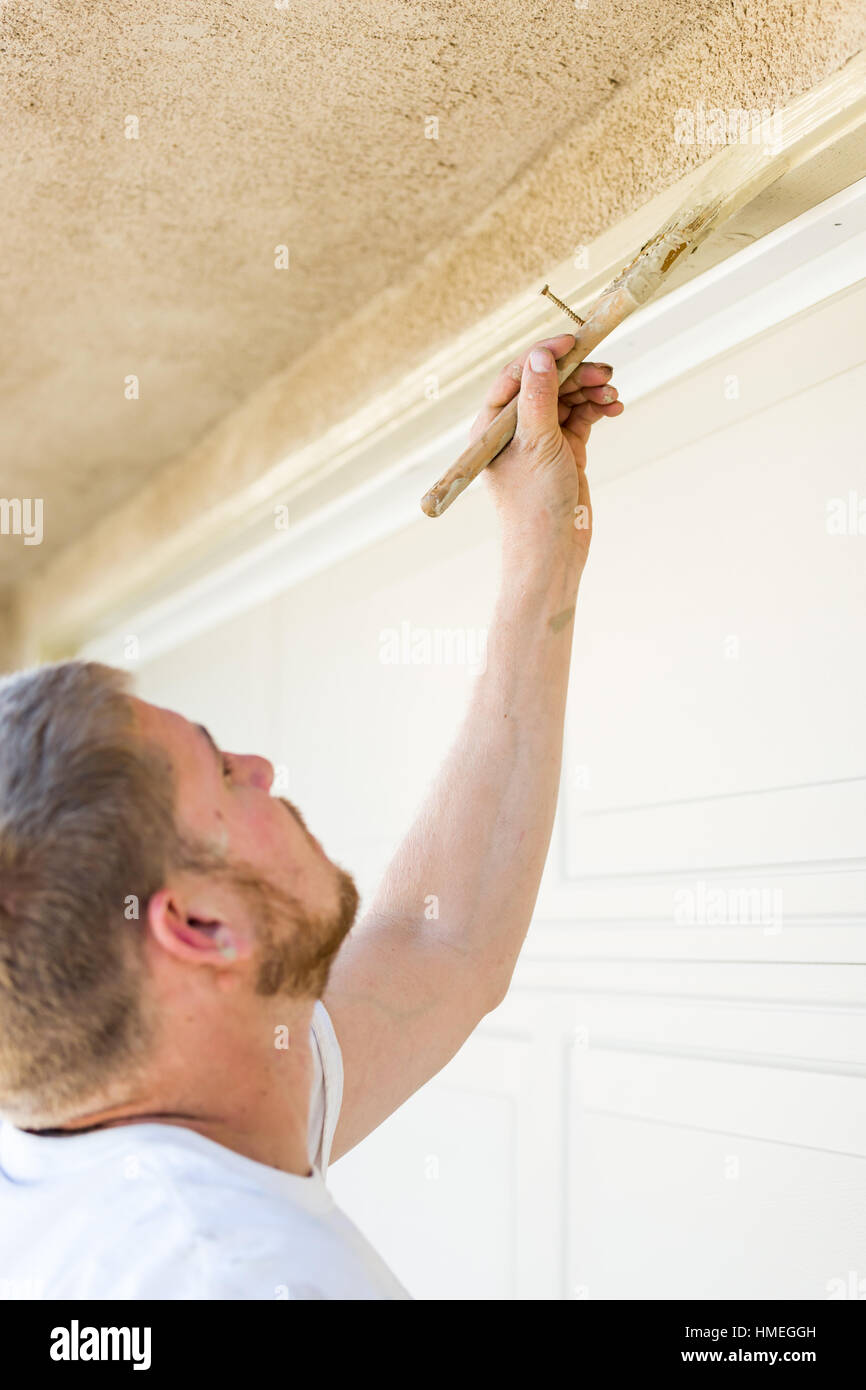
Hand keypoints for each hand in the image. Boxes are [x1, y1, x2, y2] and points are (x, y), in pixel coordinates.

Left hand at [470, 333, 622, 568]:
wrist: (552, 552)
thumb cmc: (534, 504)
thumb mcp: (537, 444)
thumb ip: (539, 398)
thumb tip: (541, 355)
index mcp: (492, 426)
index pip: (516, 375)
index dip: (544, 354)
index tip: (574, 340)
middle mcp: (514, 430)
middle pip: (546, 383)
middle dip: (576, 373)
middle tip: (605, 370)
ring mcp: (540, 440)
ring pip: (567, 399)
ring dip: (590, 391)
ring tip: (612, 393)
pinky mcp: (564, 452)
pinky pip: (581, 418)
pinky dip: (597, 409)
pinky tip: (614, 408)